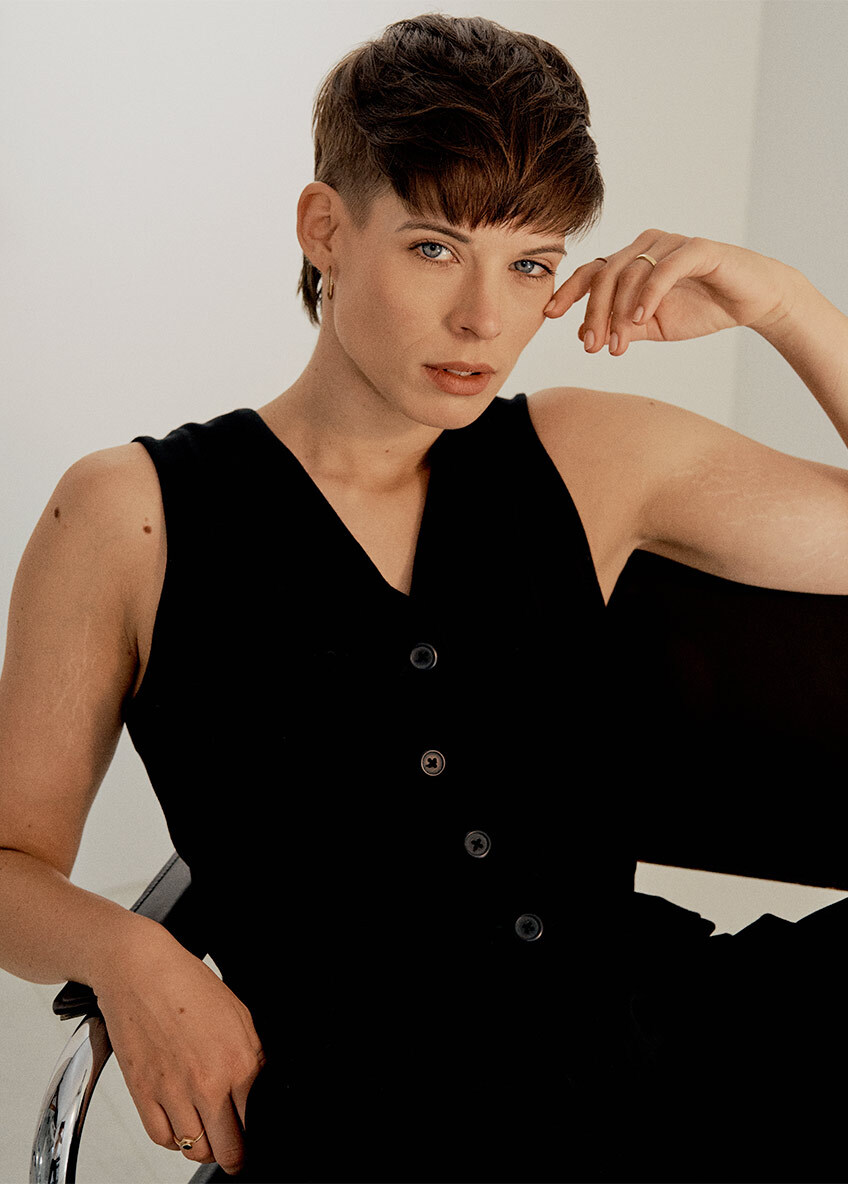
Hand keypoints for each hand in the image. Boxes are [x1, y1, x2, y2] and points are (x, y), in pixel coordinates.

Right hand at [92, 922, 264, 1176]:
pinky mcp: (143, 1093)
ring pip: (193, 1149)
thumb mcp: (239, 1016)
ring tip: (207, 1131)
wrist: (140, 971)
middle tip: (233, 1148)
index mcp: (238, 1063)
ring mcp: (173, 1092)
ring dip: (202, 1145)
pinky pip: (162, 1137)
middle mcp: (207, 1083)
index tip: (249, 1135)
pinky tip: (180, 1122)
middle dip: (232, 1154)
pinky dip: (173, 1138)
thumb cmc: (187, 985)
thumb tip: (257, 1093)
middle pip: (225, 1149)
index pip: (253, 1125)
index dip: (253, 1134)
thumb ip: (252, 1059)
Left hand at [544, 229, 803, 354]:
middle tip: (591, 346)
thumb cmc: (702, 308)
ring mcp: (672, 244)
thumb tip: (585, 337)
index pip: (592, 271)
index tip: (550, 316)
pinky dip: (649, 294)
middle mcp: (647, 246)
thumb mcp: (653, 327)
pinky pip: (665, 268)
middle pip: (605, 274)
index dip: (568, 292)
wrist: (750, 301)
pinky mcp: (698, 249)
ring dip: (620, 313)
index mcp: (633, 261)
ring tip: (618, 345)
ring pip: (631, 273)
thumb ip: (622, 328)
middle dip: (594, 313)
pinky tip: (641, 319)